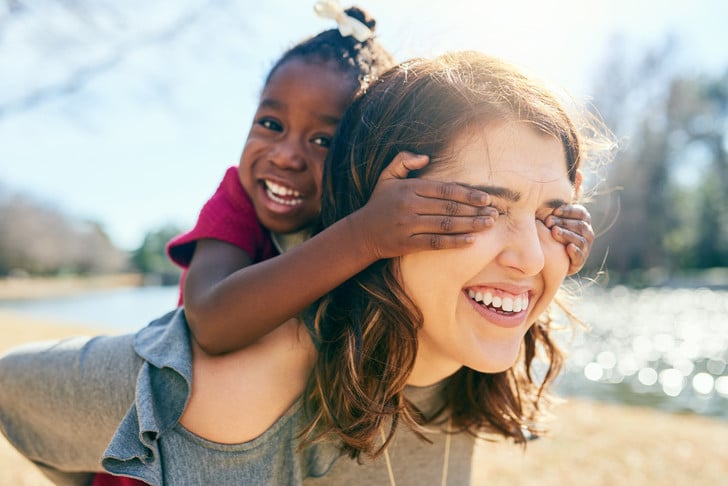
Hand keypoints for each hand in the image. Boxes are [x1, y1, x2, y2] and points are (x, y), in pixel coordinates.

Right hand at [350, 151, 496, 259]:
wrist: (360, 233)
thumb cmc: (379, 204)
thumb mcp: (387, 177)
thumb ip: (403, 160)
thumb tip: (426, 156)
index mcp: (409, 188)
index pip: (444, 189)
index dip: (467, 193)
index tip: (486, 198)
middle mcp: (409, 206)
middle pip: (449, 207)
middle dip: (475, 210)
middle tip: (495, 213)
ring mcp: (408, 225)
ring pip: (445, 225)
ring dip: (470, 225)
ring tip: (488, 225)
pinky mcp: (406, 244)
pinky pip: (435, 243)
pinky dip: (454, 242)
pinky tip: (471, 241)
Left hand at [545, 204, 593, 274]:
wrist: (552, 258)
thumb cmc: (551, 231)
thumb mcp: (552, 218)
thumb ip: (554, 207)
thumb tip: (559, 184)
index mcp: (583, 220)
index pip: (580, 212)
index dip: (568, 211)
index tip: (554, 211)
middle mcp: (587, 232)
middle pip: (579, 225)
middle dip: (563, 222)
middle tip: (548, 221)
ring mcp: (585, 247)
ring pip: (580, 239)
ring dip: (567, 235)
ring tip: (554, 232)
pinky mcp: (580, 261)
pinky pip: (580, 256)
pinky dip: (575, 251)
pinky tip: (568, 248)